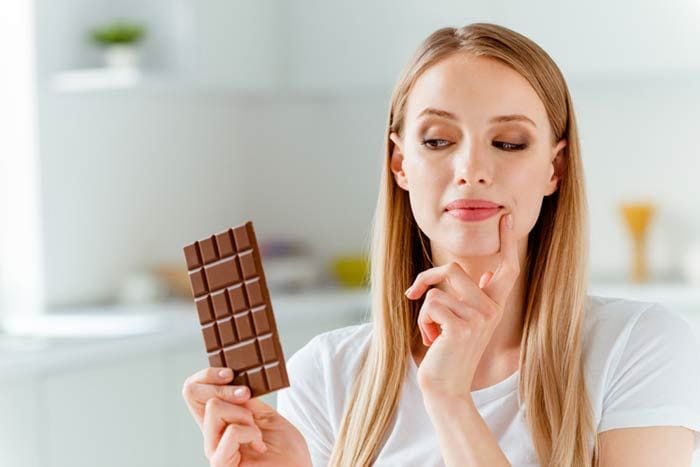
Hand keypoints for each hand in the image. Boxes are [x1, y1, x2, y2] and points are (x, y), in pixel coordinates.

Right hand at [182, 367, 311, 466]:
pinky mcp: (221, 463)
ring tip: (257, 431)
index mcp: (220, 421)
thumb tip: (233, 380)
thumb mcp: (266, 414)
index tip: (231, 374)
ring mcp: (214, 450)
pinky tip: (259, 445)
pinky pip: (231, 432)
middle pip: (193, 393)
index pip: (193, 391)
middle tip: (246, 395)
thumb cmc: (285, 450)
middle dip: (222, 386)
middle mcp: (211, 434)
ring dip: (243, 413)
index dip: (206, 375)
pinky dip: (250, 432)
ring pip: (214, 407)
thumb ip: (246, 401)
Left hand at [405, 213, 519, 398]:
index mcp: (493, 305)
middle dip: (427, 278)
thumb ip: (475, 298)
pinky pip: (430, 303)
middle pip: (453, 268)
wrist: (444, 388)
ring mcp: (479, 317)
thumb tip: (490, 273)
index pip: (506, 268)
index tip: (505, 218)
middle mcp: (491, 309)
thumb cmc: (448, 353)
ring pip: (436, 289)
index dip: (506, 242)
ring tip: (433, 333)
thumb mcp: (461, 322)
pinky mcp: (462, 327)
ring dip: (424, 311)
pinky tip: (432, 341)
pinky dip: (422, 321)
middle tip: (414, 296)